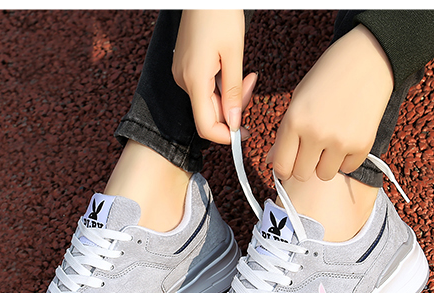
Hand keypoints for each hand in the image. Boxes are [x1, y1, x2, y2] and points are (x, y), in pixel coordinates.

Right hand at [172, 10, 257, 143]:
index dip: (226, 136)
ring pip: (209, 100)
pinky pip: (205, 87)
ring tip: (246, 73)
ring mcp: (182, 73)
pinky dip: (221, 85)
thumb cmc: (219, 15)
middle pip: (210, 113)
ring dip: (230, 95)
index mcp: (194, 80)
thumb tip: (235, 123)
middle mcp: (183, 80)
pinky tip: (231, 68)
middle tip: (252, 84)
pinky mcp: (185, 67)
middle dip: (234, 108)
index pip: (206, 126)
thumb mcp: (234, 54)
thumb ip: (234, 92)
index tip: (245, 132)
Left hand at [267, 24, 393, 181]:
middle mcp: (316, 134)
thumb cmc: (328, 78)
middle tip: (312, 149)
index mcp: (294, 120)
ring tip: (331, 141)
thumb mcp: (298, 100)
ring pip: (324, 174)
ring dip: (326, 163)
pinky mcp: (362, 145)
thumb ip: (284, 134)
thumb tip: (271, 162)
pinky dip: (347, 158)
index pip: (282, 166)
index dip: (284, 168)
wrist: (367, 60)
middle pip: (302, 174)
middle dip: (305, 165)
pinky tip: (348, 136)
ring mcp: (340, 141)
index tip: (290, 162)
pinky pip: (348, 168)